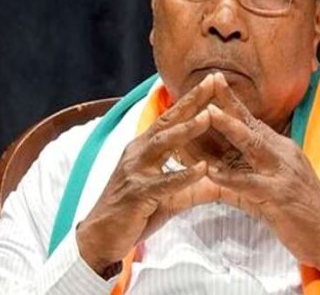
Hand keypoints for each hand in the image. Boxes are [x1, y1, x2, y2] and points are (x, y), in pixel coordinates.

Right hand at [76, 74, 221, 274]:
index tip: (211, 81)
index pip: (170, 118)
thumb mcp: (167, 196)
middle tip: (212, 82)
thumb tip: (218, 182)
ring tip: (208, 116)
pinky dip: (184, 174)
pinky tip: (202, 168)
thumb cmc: (134, 213)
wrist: (101, 237)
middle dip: (191, 101)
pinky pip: (164, 182)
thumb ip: (191, 186)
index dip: (191, 100)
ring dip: (186, 129)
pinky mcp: (137, 193)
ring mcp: (135, 171)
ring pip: (163, 144)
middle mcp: (137, 152)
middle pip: (167, 121)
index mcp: (144, 148)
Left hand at [206, 73, 319, 294]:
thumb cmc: (299, 215)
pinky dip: (230, 177)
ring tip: (208, 113)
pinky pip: (250, 183)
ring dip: (230, 127)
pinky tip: (211, 172)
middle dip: (229, 102)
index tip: (214, 80)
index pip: (252, 121)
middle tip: (210, 80)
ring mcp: (283, 173)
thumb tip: (215, 172)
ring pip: (253, 145)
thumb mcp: (269, 190)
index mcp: (281, 150)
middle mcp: (283, 154)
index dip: (233, 102)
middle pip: (251, 124)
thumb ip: (242, 179)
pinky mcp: (280, 195)